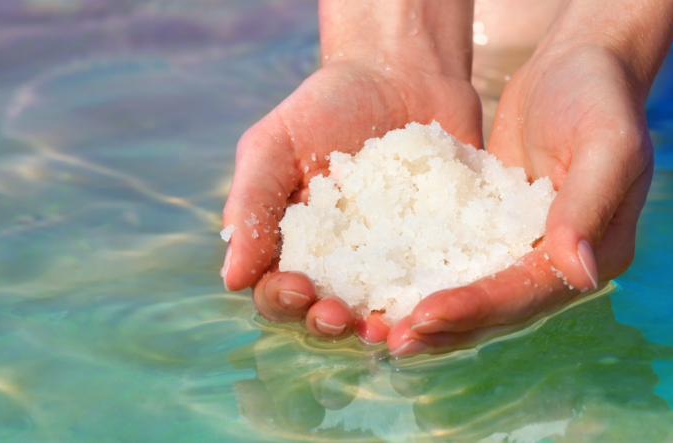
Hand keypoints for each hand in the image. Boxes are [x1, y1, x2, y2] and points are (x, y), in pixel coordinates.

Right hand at [221, 0, 480, 342]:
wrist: (402, 72)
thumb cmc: (326, 107)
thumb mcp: (274, 144)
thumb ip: (251, 205)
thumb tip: (231, 280)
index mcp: (294, 247)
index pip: (278, 291)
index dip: (283, 300)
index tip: (298, 287)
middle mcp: (341, 265)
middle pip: (327, 313)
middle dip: (328, 322)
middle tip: (340, 315)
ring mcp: (393, 263)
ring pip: (381, 310)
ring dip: (379, 325)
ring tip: (385, 327)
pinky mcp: (441, 252)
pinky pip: (437, 286)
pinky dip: (434, 300)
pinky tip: (437, 302)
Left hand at [385, 0, 672, 356]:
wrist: (580, 64)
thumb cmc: (600, 94)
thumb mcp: (607, 141)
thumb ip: (590, 204)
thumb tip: (581, 274)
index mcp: (598, 254)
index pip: (529, 292)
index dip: (478, 306)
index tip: (425, 314)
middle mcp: (562, 264)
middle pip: (499, 307)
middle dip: (445, 326)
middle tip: (390, 341)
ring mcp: (529, 249)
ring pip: (476, 294)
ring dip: (430, 314)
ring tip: (378, 330)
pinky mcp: (497, 230)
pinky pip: (460, 261)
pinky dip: (426, 277)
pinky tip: (383, 287)